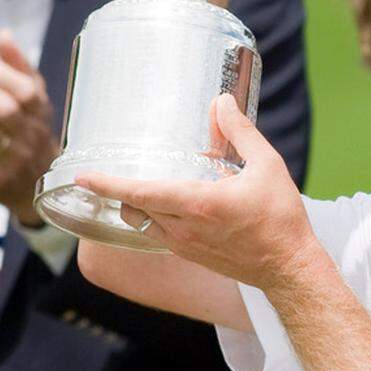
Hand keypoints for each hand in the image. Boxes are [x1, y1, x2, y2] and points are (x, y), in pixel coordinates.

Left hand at [0, 31, 57, 225]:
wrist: (37, 186)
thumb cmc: (29, 133)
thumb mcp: (33, 101)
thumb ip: (19, 67)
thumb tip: (4, 34)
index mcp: (42, 114)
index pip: (25, 91)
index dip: (0, 73)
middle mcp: (31, 137)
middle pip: (5, 109)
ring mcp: (14, 161)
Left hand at [77, 93, 316, 291]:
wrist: (288, 267)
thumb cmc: (281, 217)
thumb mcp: (267, 165)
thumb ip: (241, 132)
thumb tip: (222, 103)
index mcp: (198, 204)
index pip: (141, 192)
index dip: (107, 183)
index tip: (82, 175)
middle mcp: (183, 228)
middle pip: (132, 208)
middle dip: (114, 190)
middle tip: (100, 172)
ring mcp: (184, 246)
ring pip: (141, 225)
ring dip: (131, 205)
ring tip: (129, 185)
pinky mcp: (191, 255)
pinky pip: (157, 235)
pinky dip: (150, 218)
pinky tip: (163, 205)